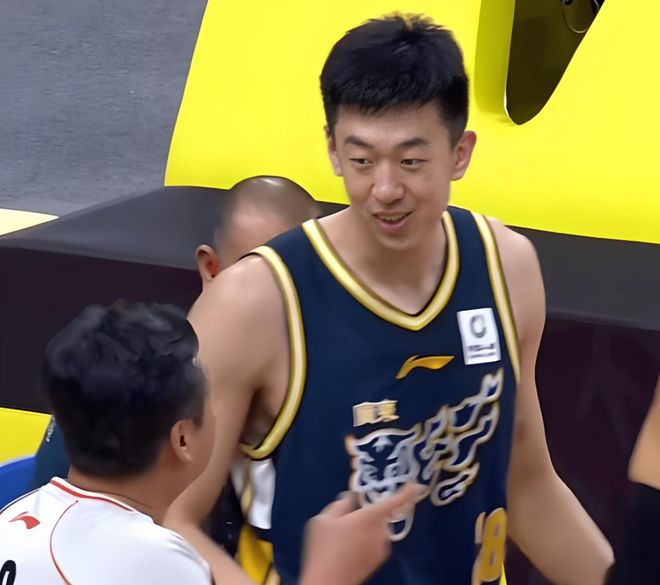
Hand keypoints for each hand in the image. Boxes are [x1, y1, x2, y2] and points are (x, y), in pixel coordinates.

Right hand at [299, 484, 421, 584]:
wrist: (329, 582)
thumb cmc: (325, 547)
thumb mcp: (324, 519)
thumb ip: (340, 504)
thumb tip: (351, 497)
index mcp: (371, 516)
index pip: (394, 501)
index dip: (407, 492)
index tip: (416, 485)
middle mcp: (381, 531)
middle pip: (380, 515)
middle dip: (368, 513)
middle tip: (347, 518)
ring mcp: (381, 548)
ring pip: (377, 529)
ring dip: (367, 527)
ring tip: (344, 537)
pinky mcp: (377, 561)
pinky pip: (375, 542)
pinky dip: (366, 541)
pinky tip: (348, 549)